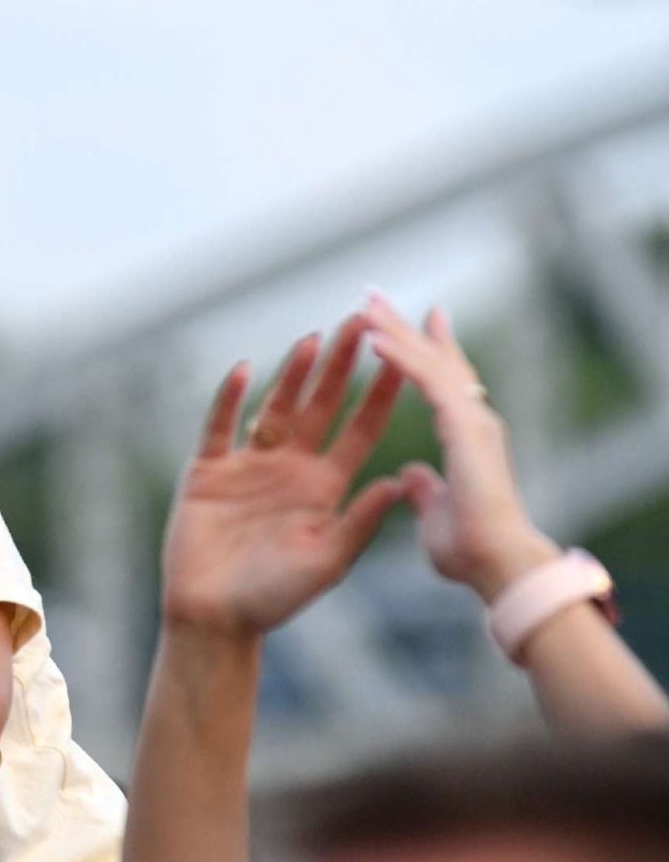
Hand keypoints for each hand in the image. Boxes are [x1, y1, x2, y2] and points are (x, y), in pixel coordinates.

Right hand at [162, 316, 405, 634]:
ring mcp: (248, 466)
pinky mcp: (208, 471)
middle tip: (362, 321)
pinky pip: (219, 426)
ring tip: (313, 337)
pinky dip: (228, 399)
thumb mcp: (326, 560)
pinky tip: (242, 370)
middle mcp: (290, 468)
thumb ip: (359, 520)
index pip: (360, 430)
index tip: (405, 359)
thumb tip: (401, 481)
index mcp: (324, 487)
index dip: (381, 394)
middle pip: (321, 405)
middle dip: (342, 364)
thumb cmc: (272, 599)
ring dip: (293, 373)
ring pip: (275, 406)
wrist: (213, 619)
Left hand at [361, 294, 558, 600]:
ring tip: (363, 303)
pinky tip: (374, 340)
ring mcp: (471, 420)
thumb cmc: (473, 552)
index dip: (424, 354)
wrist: (498, 565)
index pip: (441, 384)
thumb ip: (427, 490)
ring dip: (394, 331)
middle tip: (371, 296)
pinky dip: (400, 360)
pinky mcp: (463, 428)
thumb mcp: (437, 513)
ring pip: (427, 363)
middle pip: (432, 362)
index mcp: (465, 439)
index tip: (411, 325)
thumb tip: (412, 475)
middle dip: (402, 327)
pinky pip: (426, 384)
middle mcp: (471, 421)